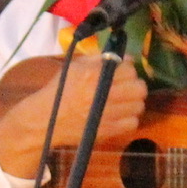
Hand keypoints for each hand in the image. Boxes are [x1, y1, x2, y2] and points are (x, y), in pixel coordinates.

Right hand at [0, 56, 146, 177]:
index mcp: (95, 74)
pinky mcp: (108, 130)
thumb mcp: (75, 67)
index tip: (122, 71)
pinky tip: (118, 115)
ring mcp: (108, 114)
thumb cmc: (60, 90)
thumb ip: (99, 59)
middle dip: (135, 84)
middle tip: (126, 86)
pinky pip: (133, 122)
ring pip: (139, 105)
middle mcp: (104, 93)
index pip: (129, 68)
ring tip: (122, 101)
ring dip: (133, 102)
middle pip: (140, 87)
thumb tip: (123, 57)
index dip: (127, 68)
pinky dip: (128, 118)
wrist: (46, 120)